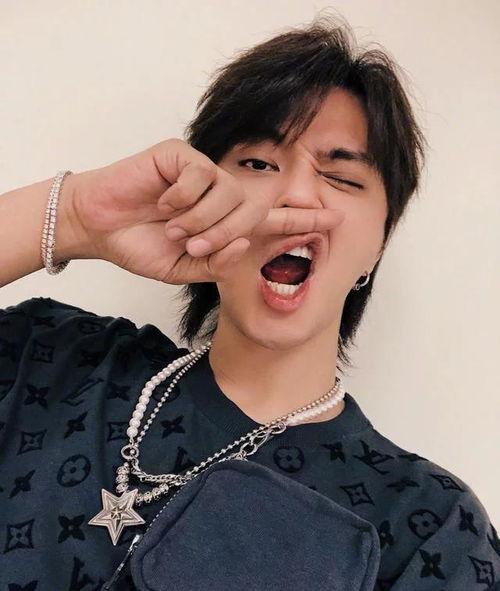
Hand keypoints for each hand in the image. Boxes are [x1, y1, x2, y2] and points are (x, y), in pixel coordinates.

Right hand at [66, 138, 344, 283]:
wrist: (99, 228)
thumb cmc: (140, 246)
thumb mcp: (183, 267)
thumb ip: (217, 262)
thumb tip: (247, 245)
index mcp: (222, 222)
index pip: (269, 220)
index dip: (300, 220)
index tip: (333, 221)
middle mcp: (218, 194)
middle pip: (251, 210)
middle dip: (226, 233)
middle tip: (194, 244)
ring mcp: (201, 172)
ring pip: (229, 193)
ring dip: (202, 218)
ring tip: (174, 226)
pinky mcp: (180, 154)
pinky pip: (200, 175)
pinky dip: (182, 196)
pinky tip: (162, 202)